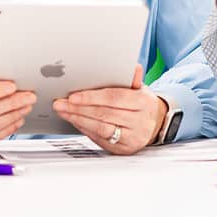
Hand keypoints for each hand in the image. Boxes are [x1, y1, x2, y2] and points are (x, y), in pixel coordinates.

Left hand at [53, 65, 167, 154]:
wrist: (156, 124)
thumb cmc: (142, 104)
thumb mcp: (140, 89)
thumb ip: (132, 79)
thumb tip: (131, 67)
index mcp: (143, 103)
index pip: (114, 98)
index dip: (92, 97)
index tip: (73, 96)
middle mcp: (140, 122)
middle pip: (104, 114)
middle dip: (78, 108)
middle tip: (61, 103)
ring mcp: (132, 138)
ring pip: (100, 128)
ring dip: (78, 119)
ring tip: (63, 111)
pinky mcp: (123, 149)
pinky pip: (100, 139)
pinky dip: (85, 129)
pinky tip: (75, 121)